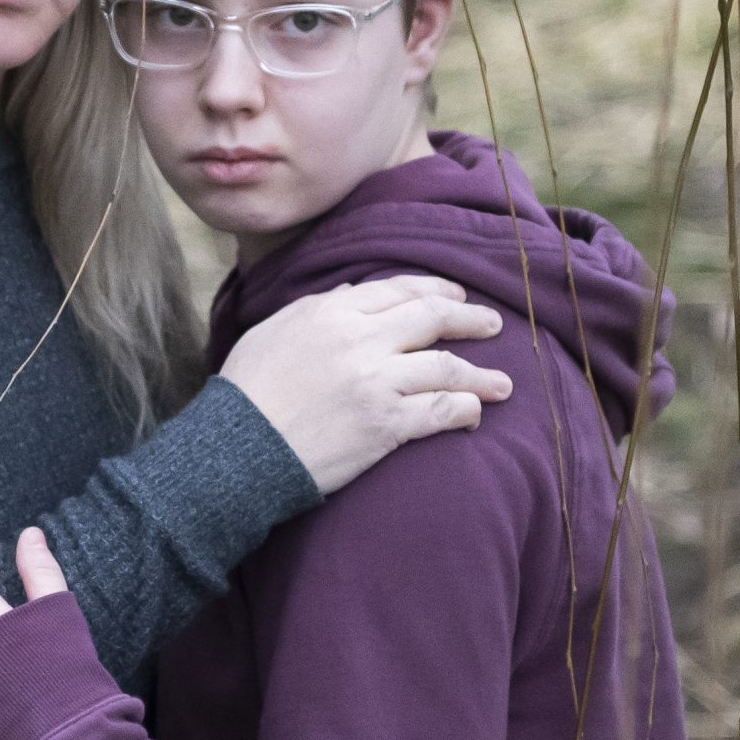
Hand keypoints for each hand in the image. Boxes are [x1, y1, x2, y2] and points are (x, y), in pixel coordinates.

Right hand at [220, 275, 513, 495]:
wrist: (237, 449)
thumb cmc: (247, 392)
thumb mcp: (274, 331)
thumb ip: (318, 308)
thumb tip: (359, 293)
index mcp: (330, 310)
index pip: (398, 290)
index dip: (435, 290)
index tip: (456, 294)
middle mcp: (359, 339)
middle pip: (432, 318)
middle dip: (469, 319)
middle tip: (493, 324)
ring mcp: (376, 381)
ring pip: (446, 367)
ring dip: (481, 374)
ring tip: (502, 384)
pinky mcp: (386, 424)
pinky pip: (441, 411)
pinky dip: (464, 410)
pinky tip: (474, 414)